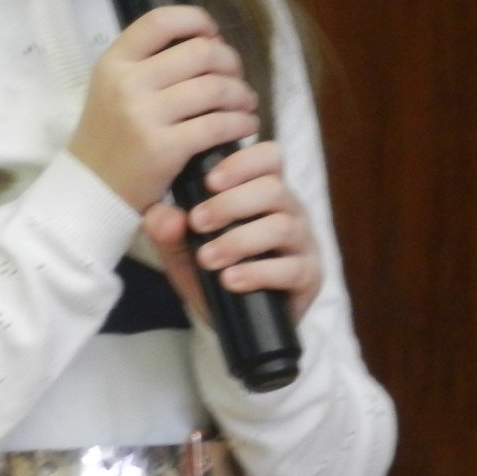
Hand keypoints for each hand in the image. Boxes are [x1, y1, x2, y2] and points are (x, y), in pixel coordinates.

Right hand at [68, 5, 261, 213]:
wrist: (90, 190)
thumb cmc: (110, 136)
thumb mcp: (112, 88)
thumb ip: (148, 62)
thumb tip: (206, 40)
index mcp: (113, 62)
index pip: (160, 20)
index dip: (196, 20)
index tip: (213, 34)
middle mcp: (126, 84)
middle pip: (199, 52)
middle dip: (229, 60)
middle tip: (236, 75)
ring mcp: (143, 117)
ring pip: (214, 88)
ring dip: (241, 93)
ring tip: (245, 103)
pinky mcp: (162, 150)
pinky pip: (217, 125)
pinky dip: (241, 123)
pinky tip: (245, 126)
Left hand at [141, 139, 323, 324]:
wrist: (229, 318)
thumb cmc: (210, 268)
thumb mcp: (179, 247)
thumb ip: (166, 229)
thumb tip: (167, 219)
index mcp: (264, 190)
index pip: (269, 157)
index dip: (243, 163)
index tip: (209, 181)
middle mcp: (290, 209)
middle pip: (273, 189)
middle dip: (231, 204)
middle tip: (197, 222)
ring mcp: (304, 242)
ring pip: (282, 226)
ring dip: (239, 240)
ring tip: (207, 258)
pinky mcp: (310, 276)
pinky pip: (293, 269)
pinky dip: (258, 273)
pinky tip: (231, 280)